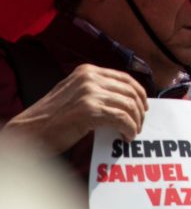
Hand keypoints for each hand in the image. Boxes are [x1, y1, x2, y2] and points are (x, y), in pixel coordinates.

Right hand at [2, 64, 147, 154]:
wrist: (29, 131)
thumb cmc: (51, 118)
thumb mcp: (75, 93)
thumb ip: (97, 91)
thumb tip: (125, 100)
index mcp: (87, 71)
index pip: (125, 78)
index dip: (139, 93)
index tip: (144, 107)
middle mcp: (90, 78)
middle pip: (130, 92)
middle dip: (139, 110)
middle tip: (139, 124)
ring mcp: (89, 93)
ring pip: (128, 106)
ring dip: (135, 122)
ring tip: (132, 133)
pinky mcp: (90, 110)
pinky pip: (122, 119)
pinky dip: (129, 129)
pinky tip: (126, 137)